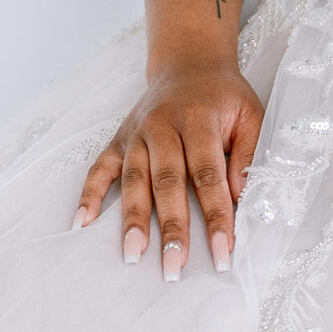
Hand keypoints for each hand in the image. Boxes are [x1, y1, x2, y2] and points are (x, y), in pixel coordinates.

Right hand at [74, 57, 263, 278]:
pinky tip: (82, 223)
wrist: (190, 63)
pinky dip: (89, 195)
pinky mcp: (118, 139)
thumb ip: (247, 156)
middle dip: (172, 228)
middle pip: (167, 183)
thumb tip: (241, 200)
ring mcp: (136, 133)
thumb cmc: (225, 97)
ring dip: (132, 220)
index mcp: (198, 120)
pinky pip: (99, 168)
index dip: (216, 216)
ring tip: (132, 256)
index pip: (208, 176)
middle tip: (174, 268)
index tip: (222, 253)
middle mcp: (162, 126)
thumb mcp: (250, 115)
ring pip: (134, 180)